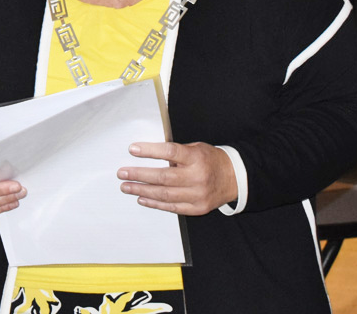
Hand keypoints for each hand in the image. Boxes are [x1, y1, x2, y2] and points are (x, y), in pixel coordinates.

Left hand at [118, 141, 237, 215]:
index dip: (150, 151)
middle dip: (139, 175)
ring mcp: (198, 195)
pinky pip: (172, 207)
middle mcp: (197, 177)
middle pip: (163, 177)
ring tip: (126, 187)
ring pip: (164, 194)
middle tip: (122, 173)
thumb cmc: (209, 159)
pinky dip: (154, 204)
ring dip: (142, 191)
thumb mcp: (195, 148)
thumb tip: (146, 152)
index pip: (170, 153)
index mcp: (196, 157)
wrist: (234, 178)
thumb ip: (174, 153)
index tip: (132, 149)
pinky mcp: (197, 208)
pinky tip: (141, 199)